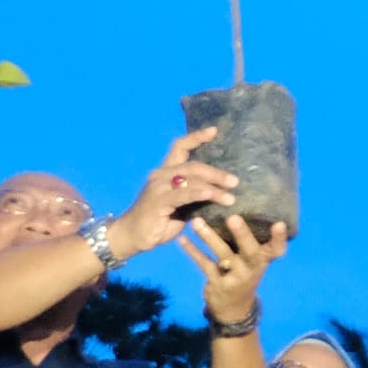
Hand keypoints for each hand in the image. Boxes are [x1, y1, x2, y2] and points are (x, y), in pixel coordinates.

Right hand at [108, 131, 239, 261]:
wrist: (132, 236)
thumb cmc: (158, 223)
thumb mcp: (180, 207)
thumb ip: (194, 196)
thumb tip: (218, 192)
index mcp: (166, 172)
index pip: (180, 147)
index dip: (196, 137)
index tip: (214, 131)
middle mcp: (161, 175)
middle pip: (192, 166)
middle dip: (216, 173)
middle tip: (235, 182)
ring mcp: (158, 186)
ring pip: (191, 179)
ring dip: (213, 186)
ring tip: (231, 196)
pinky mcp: (158, 200)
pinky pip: (183, 194)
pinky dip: (200, 193)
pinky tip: (212, 195)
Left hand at [180, 213, 287, 324]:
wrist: (233, 307)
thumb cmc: (243, 271)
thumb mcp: (252, 258)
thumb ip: (249, 237)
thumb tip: (235, 201)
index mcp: (264, 259)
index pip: (277, 249)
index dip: (279, 238)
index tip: (279, 224)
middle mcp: (252, 268)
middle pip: (251, 251)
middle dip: (242, 235)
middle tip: (233, 217)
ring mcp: (236, 277)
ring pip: (223, 255)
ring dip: (209, 237)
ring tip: (196, 222)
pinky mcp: (218, 284)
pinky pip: (204, 264)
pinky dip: (193, 251)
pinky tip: (182, 239)